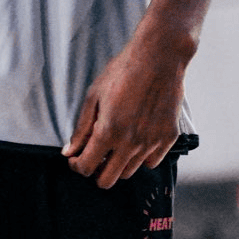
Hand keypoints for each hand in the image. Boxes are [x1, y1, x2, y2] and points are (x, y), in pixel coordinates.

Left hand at [64, 24, 188, 187]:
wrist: (159, 58)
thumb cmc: (122, 72)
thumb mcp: (93, 97)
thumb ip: (81, 128)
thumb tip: (69, 152)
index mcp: (108, 131)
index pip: (87, 167)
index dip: (77, 166)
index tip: (75, 159)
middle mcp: (131, 142)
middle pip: (108, 180)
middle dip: (95, 172)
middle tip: (93, 157)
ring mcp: (152, 142)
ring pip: (129, 172)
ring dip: (117, 165)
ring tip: (114, 146)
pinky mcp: (168, 137)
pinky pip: (151, 162)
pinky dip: (140, 158)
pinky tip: (135, 142)